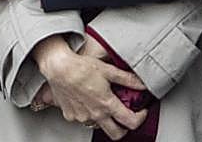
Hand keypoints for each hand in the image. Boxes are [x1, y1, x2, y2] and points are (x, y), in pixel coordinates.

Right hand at [31, 35, 147, 138]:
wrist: (59, 67)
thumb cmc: (81, 67)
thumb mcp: (108, 70)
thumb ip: (128, 79)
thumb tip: (142, 84)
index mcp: (107, 104)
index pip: (131, 122)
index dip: (140, 118)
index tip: (140, 112)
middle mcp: (96, 114)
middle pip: (116, 134)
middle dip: (124, 129)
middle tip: (124, 117)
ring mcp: (83, 117)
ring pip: (98, 126)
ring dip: (104, 119)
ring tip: (102, 104)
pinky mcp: (71, 116)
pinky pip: (83, 119)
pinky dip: (87, 113)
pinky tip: (87, 101)